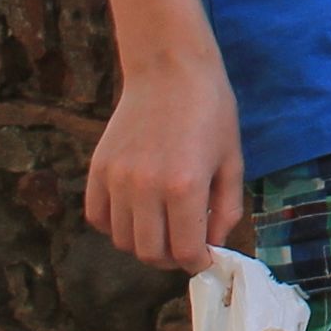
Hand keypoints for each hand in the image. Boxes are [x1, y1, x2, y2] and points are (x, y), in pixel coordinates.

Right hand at [87, 56, 243, 271]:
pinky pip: (98, 218)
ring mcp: (117, 180)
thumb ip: (226, 207)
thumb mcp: (232, 159)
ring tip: (163, 227)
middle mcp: (145, 189)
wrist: (170, 69)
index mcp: (185, 187)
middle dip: (172, 259)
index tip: (204, 258)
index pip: (185, 250)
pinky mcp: (98, 170)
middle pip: (150, 253)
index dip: (197, 262)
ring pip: (122, 240)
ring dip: (144, 243)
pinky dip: (115, 225)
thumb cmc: (211, 110)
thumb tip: (214, 244)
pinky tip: (137, 212)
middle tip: (185, 247)